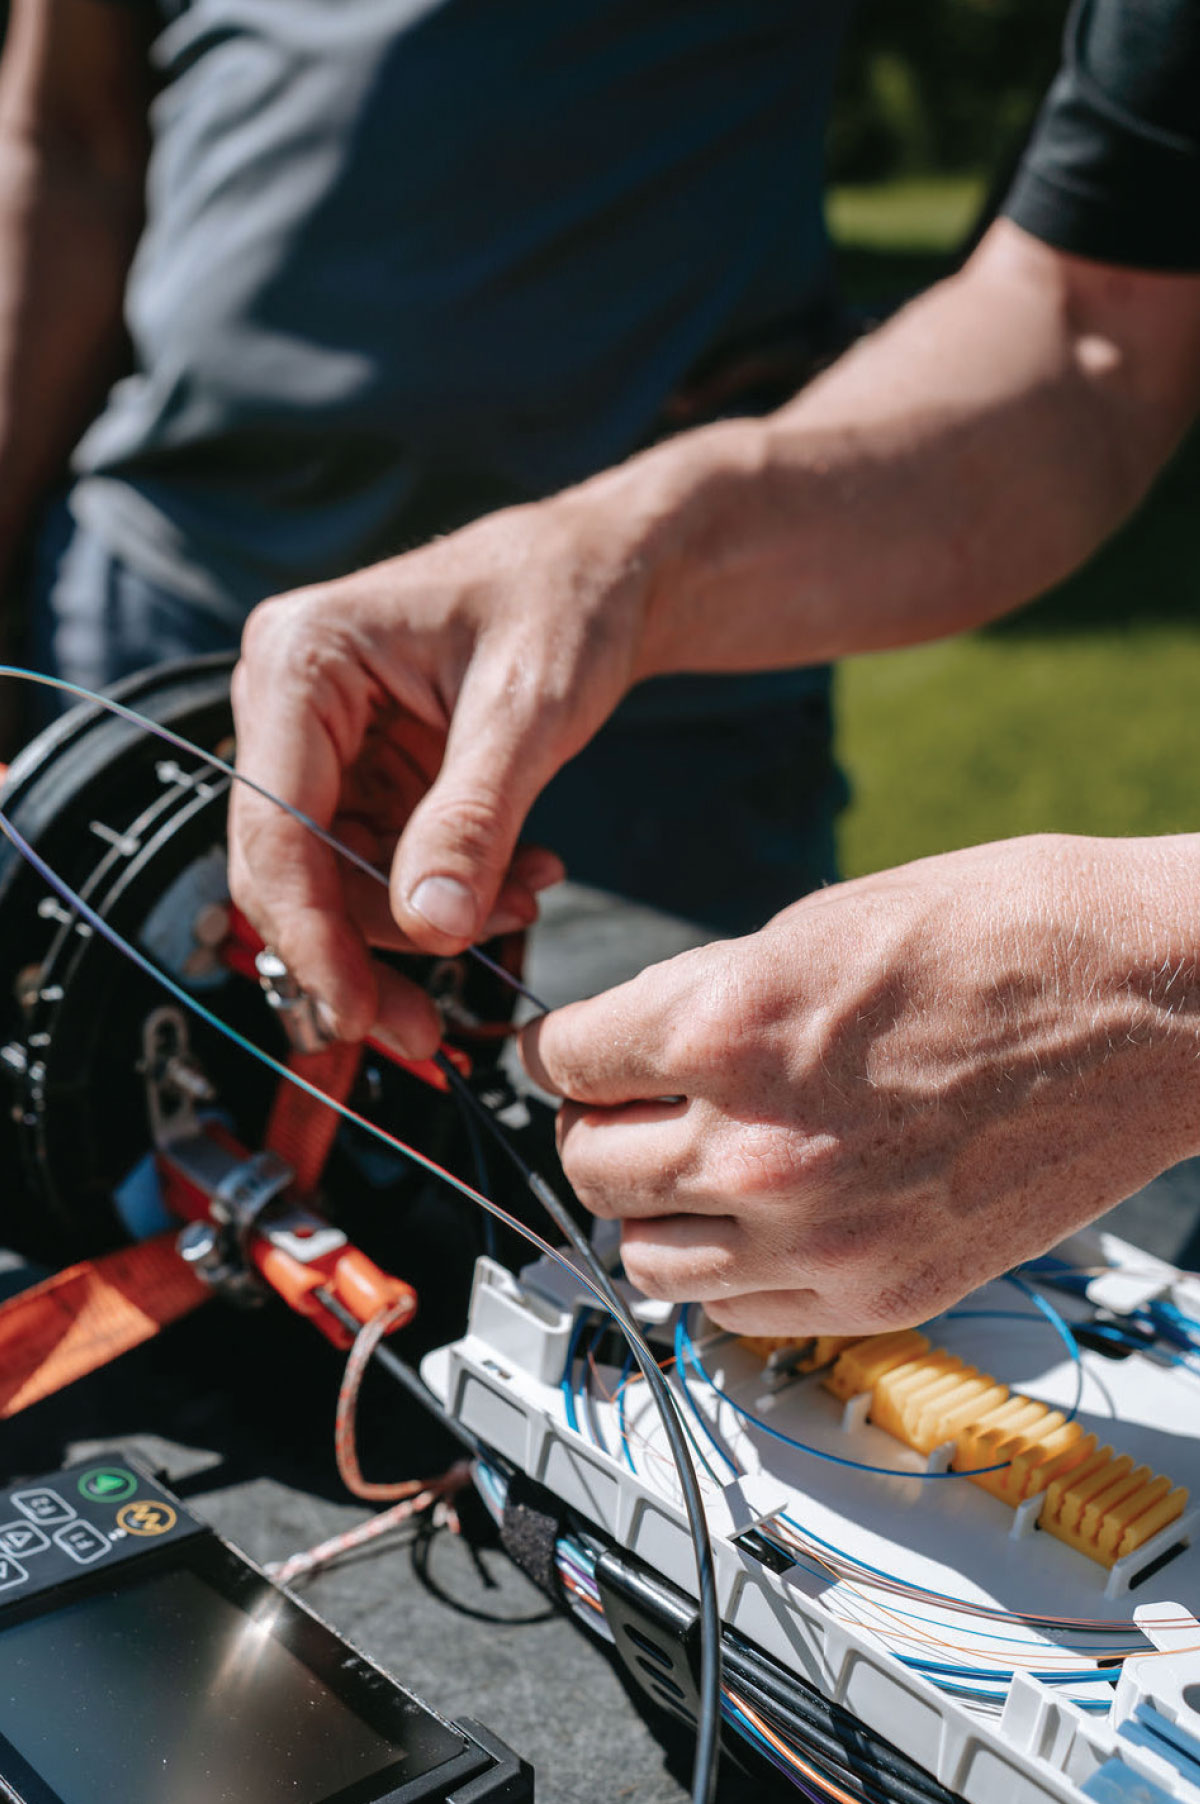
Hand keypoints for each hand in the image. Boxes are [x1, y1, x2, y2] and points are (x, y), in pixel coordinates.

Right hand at [228, 486, 658, 1053]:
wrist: (610, 570)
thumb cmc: (569, 601)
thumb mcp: (529, 711)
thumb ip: (474, 819)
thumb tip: (433, 932)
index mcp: (300, 659)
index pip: (276, 827)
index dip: (313, 936)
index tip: (363, 1016)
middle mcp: (289, 700)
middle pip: (292, 867)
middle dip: (368, 949)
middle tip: (431, 1029)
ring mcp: (324, 740)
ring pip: (339, 880)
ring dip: (426, 920)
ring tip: (525, 898)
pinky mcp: (365, 770)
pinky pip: (382, 865)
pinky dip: (448, 892)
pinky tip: (520, 878)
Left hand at [522, 835, 1199, 1333]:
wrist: (1157, 1004)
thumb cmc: (1011, 936)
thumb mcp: (822, 922)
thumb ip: (709, 994)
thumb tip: (639, 1038)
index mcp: (729, 1026)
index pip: (566, 1061)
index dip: (567, 1049)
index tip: (579, 1053)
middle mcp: (757, 1145)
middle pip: (588, 1167)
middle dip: (597, 1128)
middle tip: (628, 1108)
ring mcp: (819, 1236)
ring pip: (644, 1260)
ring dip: (650, 1212)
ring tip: (689, 1172)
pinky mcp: (882, 1292)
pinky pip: (736, 1317)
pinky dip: (726, 1276)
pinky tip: (758, 1225)